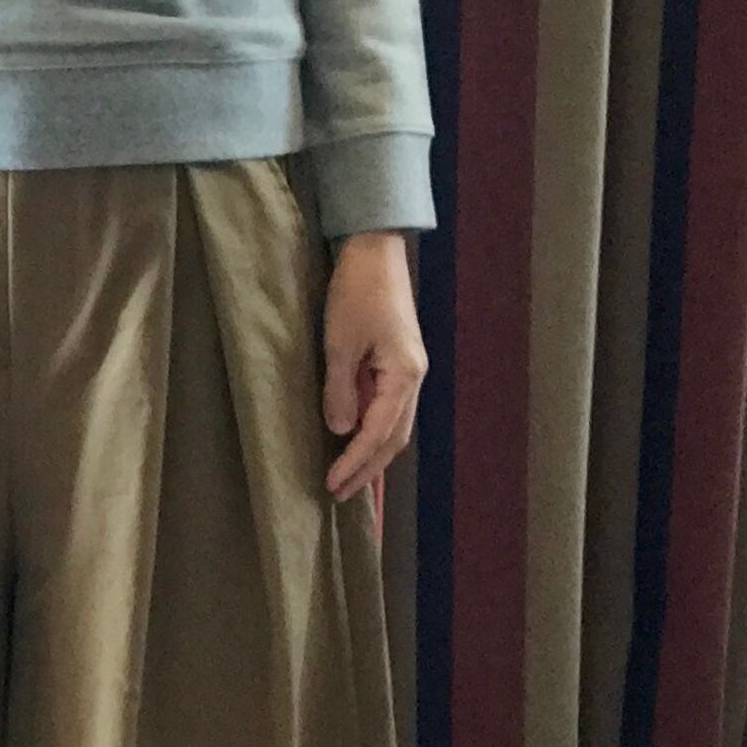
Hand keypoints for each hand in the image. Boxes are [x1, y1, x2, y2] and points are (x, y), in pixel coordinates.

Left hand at [321, 229, 427, 503]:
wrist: (375, 252)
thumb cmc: (357, 292)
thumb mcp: (340, 343)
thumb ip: (340, 389)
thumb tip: (340, 431)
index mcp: (404, 375)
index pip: (378, 433)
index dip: (355, 462)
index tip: (332, 484)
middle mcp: (414, 379)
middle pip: (394, 439)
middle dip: (366, 469)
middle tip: (338, 494)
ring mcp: (409, 372)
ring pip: (394, 427)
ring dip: (371, 455)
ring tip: (345, 478)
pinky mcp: (399, 365)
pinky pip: (388, 410)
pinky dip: (373, 433)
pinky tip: (354, 443)